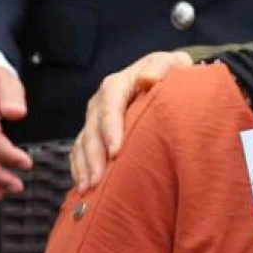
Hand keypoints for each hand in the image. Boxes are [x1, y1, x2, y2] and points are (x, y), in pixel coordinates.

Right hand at [71, 51, 191, 192]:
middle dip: (94, 155)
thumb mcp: (172, 64)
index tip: (115, 151)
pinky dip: (80, 169)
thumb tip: (147, 79)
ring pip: (83, 143)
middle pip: (92, 129)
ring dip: (85, 167)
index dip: (110, 128)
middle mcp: (101, 102)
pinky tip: (84, 188)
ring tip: (89, 189)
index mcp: (119, 84)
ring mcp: (95, 118)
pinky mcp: (94, 133)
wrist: (166, 77)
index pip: (110, 105)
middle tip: (99, 180)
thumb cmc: (171, 73)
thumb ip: (161, 68)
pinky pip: (80, 152)